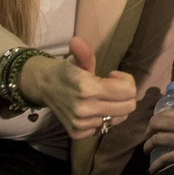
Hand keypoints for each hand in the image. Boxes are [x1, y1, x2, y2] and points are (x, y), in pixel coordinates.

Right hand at [18, 36, 137, 139]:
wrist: (44, 87)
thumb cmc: (66, 72)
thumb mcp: (76, 59)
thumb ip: (83, 52)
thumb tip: (76, 41)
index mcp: (87, 89)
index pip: (129, 91)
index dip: (126, 81)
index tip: (112, 75)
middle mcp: (85, 110)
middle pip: (129, 107)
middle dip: (125, 94)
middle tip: (111, 87)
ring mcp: (81, 124)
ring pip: (120, 118)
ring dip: (116, 107)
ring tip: (102, 97)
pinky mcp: (77, 133)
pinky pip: (105, 128)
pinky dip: (104, 118)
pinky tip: (94, 108)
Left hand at [145, 107, 173, 171]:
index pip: (163, 114)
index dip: (153, 121)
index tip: (152, 127)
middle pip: (156, 124)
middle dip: (147, 132)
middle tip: (147, 138)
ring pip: (157, 140)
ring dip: (147, 146)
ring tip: (146, 151)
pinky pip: (165, 158)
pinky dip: (155, 164)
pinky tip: (151, 169)